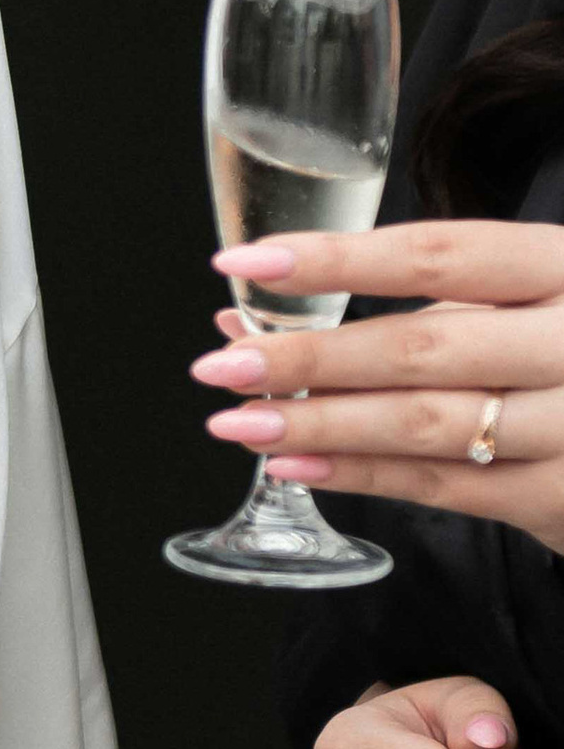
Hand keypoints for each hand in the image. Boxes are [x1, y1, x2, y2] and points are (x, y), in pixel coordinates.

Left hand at [194, 218, 563, 546]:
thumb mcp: (515, 304)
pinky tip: (295, 466)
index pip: (438, 253)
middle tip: (218, 364)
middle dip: (308, 358)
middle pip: (422, 346)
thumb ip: (404, 304)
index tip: (244, 262)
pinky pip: (445, 486)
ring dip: (320, 425)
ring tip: (237, 422)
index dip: (337, 258)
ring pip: (428, 423)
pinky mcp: (563, 496)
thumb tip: (248, 314)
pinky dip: (362, 475)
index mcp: (562, 269)